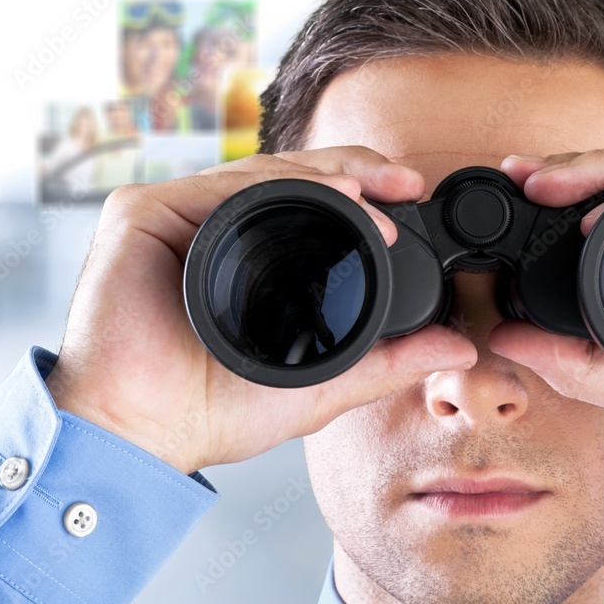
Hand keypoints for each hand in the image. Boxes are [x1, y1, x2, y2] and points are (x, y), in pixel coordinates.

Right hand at [47, 148, 476, 474]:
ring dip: (325, 175)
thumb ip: (390, 363)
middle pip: (293, 178)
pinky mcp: (144, 212)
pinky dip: (273, 185)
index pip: (313, 206)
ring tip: (375, 193)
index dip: (365, 193)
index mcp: (251, 257)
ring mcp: (179, 215)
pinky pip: (219, 185)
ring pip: (262, 172)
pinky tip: (322, 194)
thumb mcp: (323, 382)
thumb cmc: (215, 412)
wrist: (143, 432)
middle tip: (405, 180)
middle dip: (356, 170)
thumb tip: (459, 350)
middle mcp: (216, 228)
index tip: (412, 192)